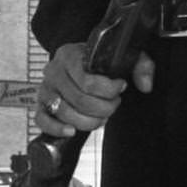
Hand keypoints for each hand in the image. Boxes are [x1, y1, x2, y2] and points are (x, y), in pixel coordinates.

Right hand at [35, 42, 153, 137]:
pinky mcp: (41, 105)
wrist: (81, 63)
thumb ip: (140, 65)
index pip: (87, 80)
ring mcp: (45, 89)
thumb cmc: (100, 62)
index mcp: (69, 55)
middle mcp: (53, 71)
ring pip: (64, 112)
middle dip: (103, 108)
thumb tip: (146, 85)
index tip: (120, 88)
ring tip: (101, 116)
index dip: (108, 90)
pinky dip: (57, 128)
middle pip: (79, 99)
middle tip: (114, 104)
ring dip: (88, 121)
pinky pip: (42, 120)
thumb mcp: (122, 56)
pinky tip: (73, 131)